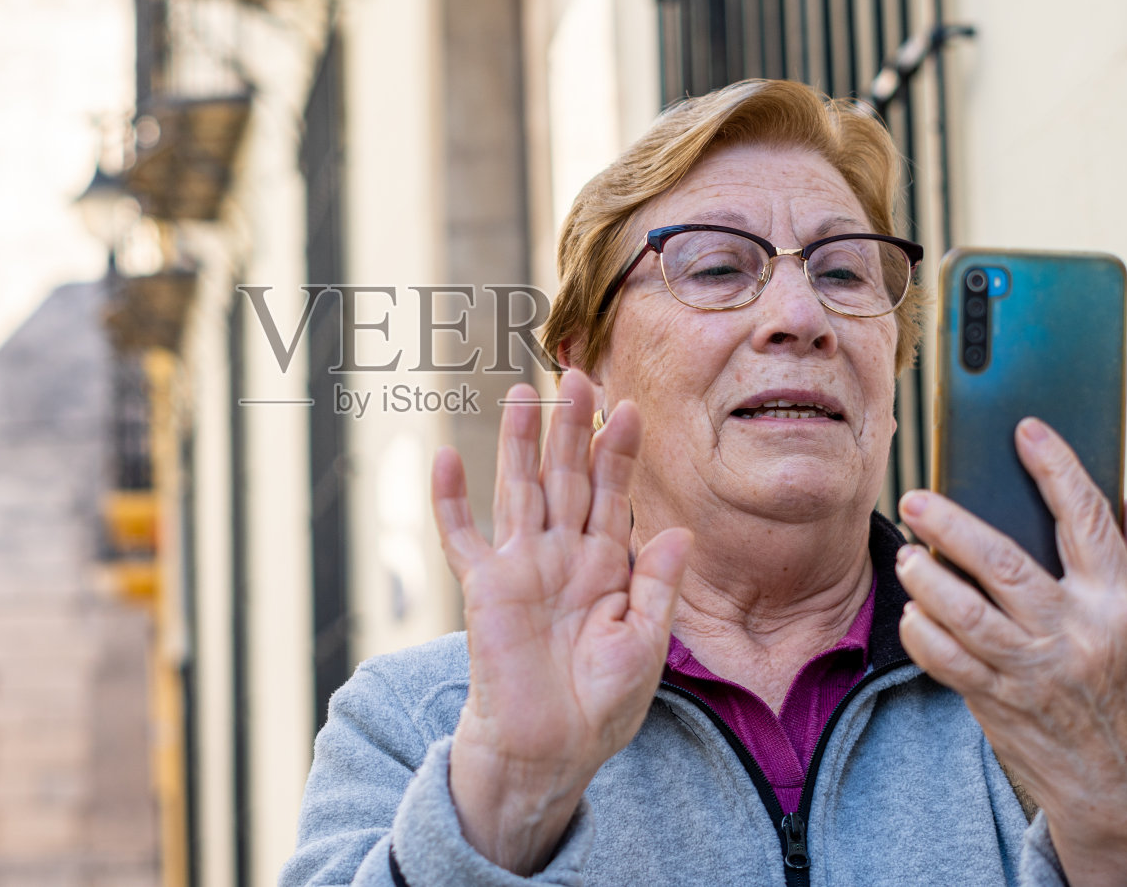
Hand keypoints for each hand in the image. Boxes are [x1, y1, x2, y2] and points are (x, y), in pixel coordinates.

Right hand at [431, 369, 691, 874]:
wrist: (550, 751)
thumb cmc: (600, 706)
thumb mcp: (647, 644)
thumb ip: (658, 586)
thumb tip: (681, 531)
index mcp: (605, 565)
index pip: (614, 492)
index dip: (620, 451)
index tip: (629, 407)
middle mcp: (562, 554)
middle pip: (567, 475)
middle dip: (572, 426)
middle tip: (578, 374)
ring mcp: (520, 566)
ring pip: (519, 488)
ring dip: (519, 441)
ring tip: (521, 391)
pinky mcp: (484, 588)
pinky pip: (461, 535)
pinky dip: (450, 498)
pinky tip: (444, 456)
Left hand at [896, 417, 1126, 886]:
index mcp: (1119, 604)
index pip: (1084, 519)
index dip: (1054, 467)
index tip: (1025, 430)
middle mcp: (1076, 632)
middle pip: (1001, 562)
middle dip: (951, 523)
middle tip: (916, 497)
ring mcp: (1035, 670)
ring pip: (962, 611)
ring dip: (924, 577)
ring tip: (907, 555)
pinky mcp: (1001, 703)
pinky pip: (945, 659)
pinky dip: (922, 632)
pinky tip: (914, 612)